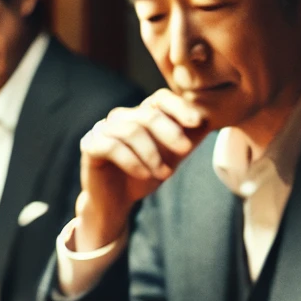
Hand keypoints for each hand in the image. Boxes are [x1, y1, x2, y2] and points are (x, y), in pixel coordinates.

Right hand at [75, 91, 209, 249]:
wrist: (116, 202)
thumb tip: (210, 118)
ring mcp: (102, 129)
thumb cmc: (144, 175)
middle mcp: (121, 117)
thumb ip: (188, 138)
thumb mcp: (172, 157)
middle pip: (147, 114)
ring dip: (152, 153)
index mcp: (141, 115)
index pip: (160, 99)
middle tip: (185, 150)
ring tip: (165, 174)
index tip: (197, 122)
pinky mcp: (90, 146)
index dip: (179, 107)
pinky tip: (145, 174)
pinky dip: (132, 161)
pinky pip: (111, 146)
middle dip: (169, 132)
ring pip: (131, 131)